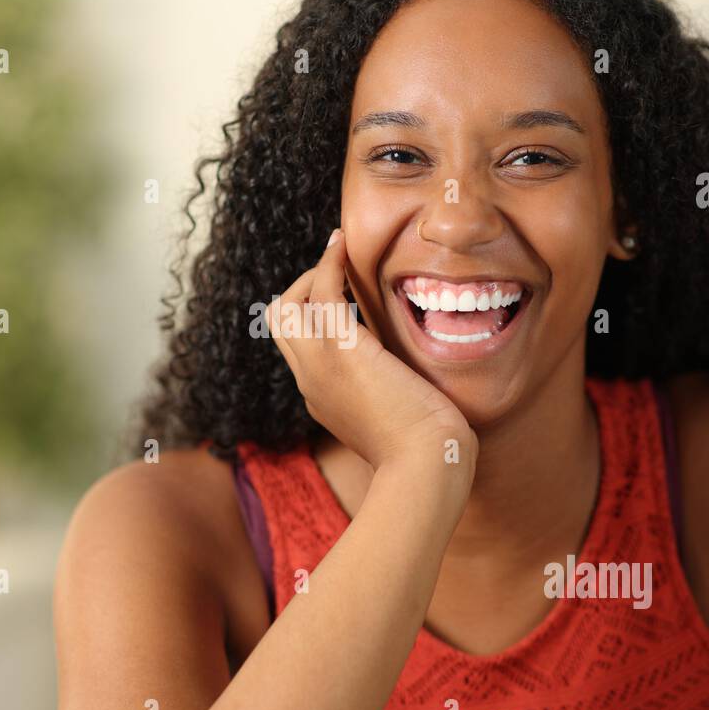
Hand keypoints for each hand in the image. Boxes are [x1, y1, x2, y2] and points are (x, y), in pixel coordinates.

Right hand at [268, 229, 476, 472]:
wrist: (426, 464)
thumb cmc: (427, 451)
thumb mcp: (396, 422)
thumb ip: (388, 397)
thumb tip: (407, 383)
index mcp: (322, 399)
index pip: (301, 350)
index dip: (316, 319)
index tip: (344, 298)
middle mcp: (310, 382)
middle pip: (280, 324)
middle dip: (304, 292)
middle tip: (339, 274)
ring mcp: (319, 365)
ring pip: (289, 306)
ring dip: (313, 275)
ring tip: (341, 255)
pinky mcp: (340, 349)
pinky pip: (321, 290)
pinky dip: (329, 262)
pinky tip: (344, 245)